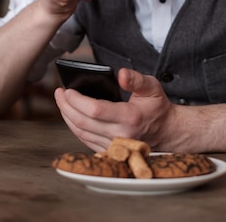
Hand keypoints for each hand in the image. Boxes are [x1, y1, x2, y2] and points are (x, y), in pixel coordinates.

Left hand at [54, 68, 174, 150]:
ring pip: (81, 133)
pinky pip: (85, 140)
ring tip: (61, 101)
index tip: (67, 90)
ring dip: (67, 117)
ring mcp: (114, 146)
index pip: (95, 110)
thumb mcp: (152, 87)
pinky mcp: (109, 151)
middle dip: (66, 106)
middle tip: (58, 93)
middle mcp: (121, 135)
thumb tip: (120, 74)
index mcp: (130, 118)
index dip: (77, 100)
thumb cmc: (157, 107)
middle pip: (83, 122)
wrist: (166, 132)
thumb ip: (136, 79)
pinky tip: (70, 115)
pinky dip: (74, 127)